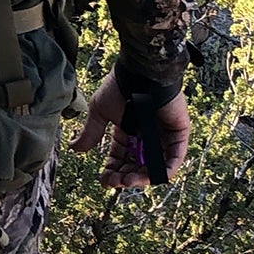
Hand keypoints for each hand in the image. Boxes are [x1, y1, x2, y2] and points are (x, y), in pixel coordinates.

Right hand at [67, 70, 190, 189]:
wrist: (139, 72)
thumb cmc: (120, 86)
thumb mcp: (100, 112)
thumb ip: (90, 132)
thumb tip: (74, 148)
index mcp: (127, 131)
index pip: (120, 158)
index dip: (113, 171)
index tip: (104, 180)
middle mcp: (145, 136)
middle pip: (136, 165)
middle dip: (125, 176)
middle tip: (116, 182)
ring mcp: (163, 136)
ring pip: (154, 166)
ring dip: (141, 178)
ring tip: (128, 180)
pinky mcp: (178, 134)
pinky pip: (174, 158)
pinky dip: (163, 171)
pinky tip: (149, 177)